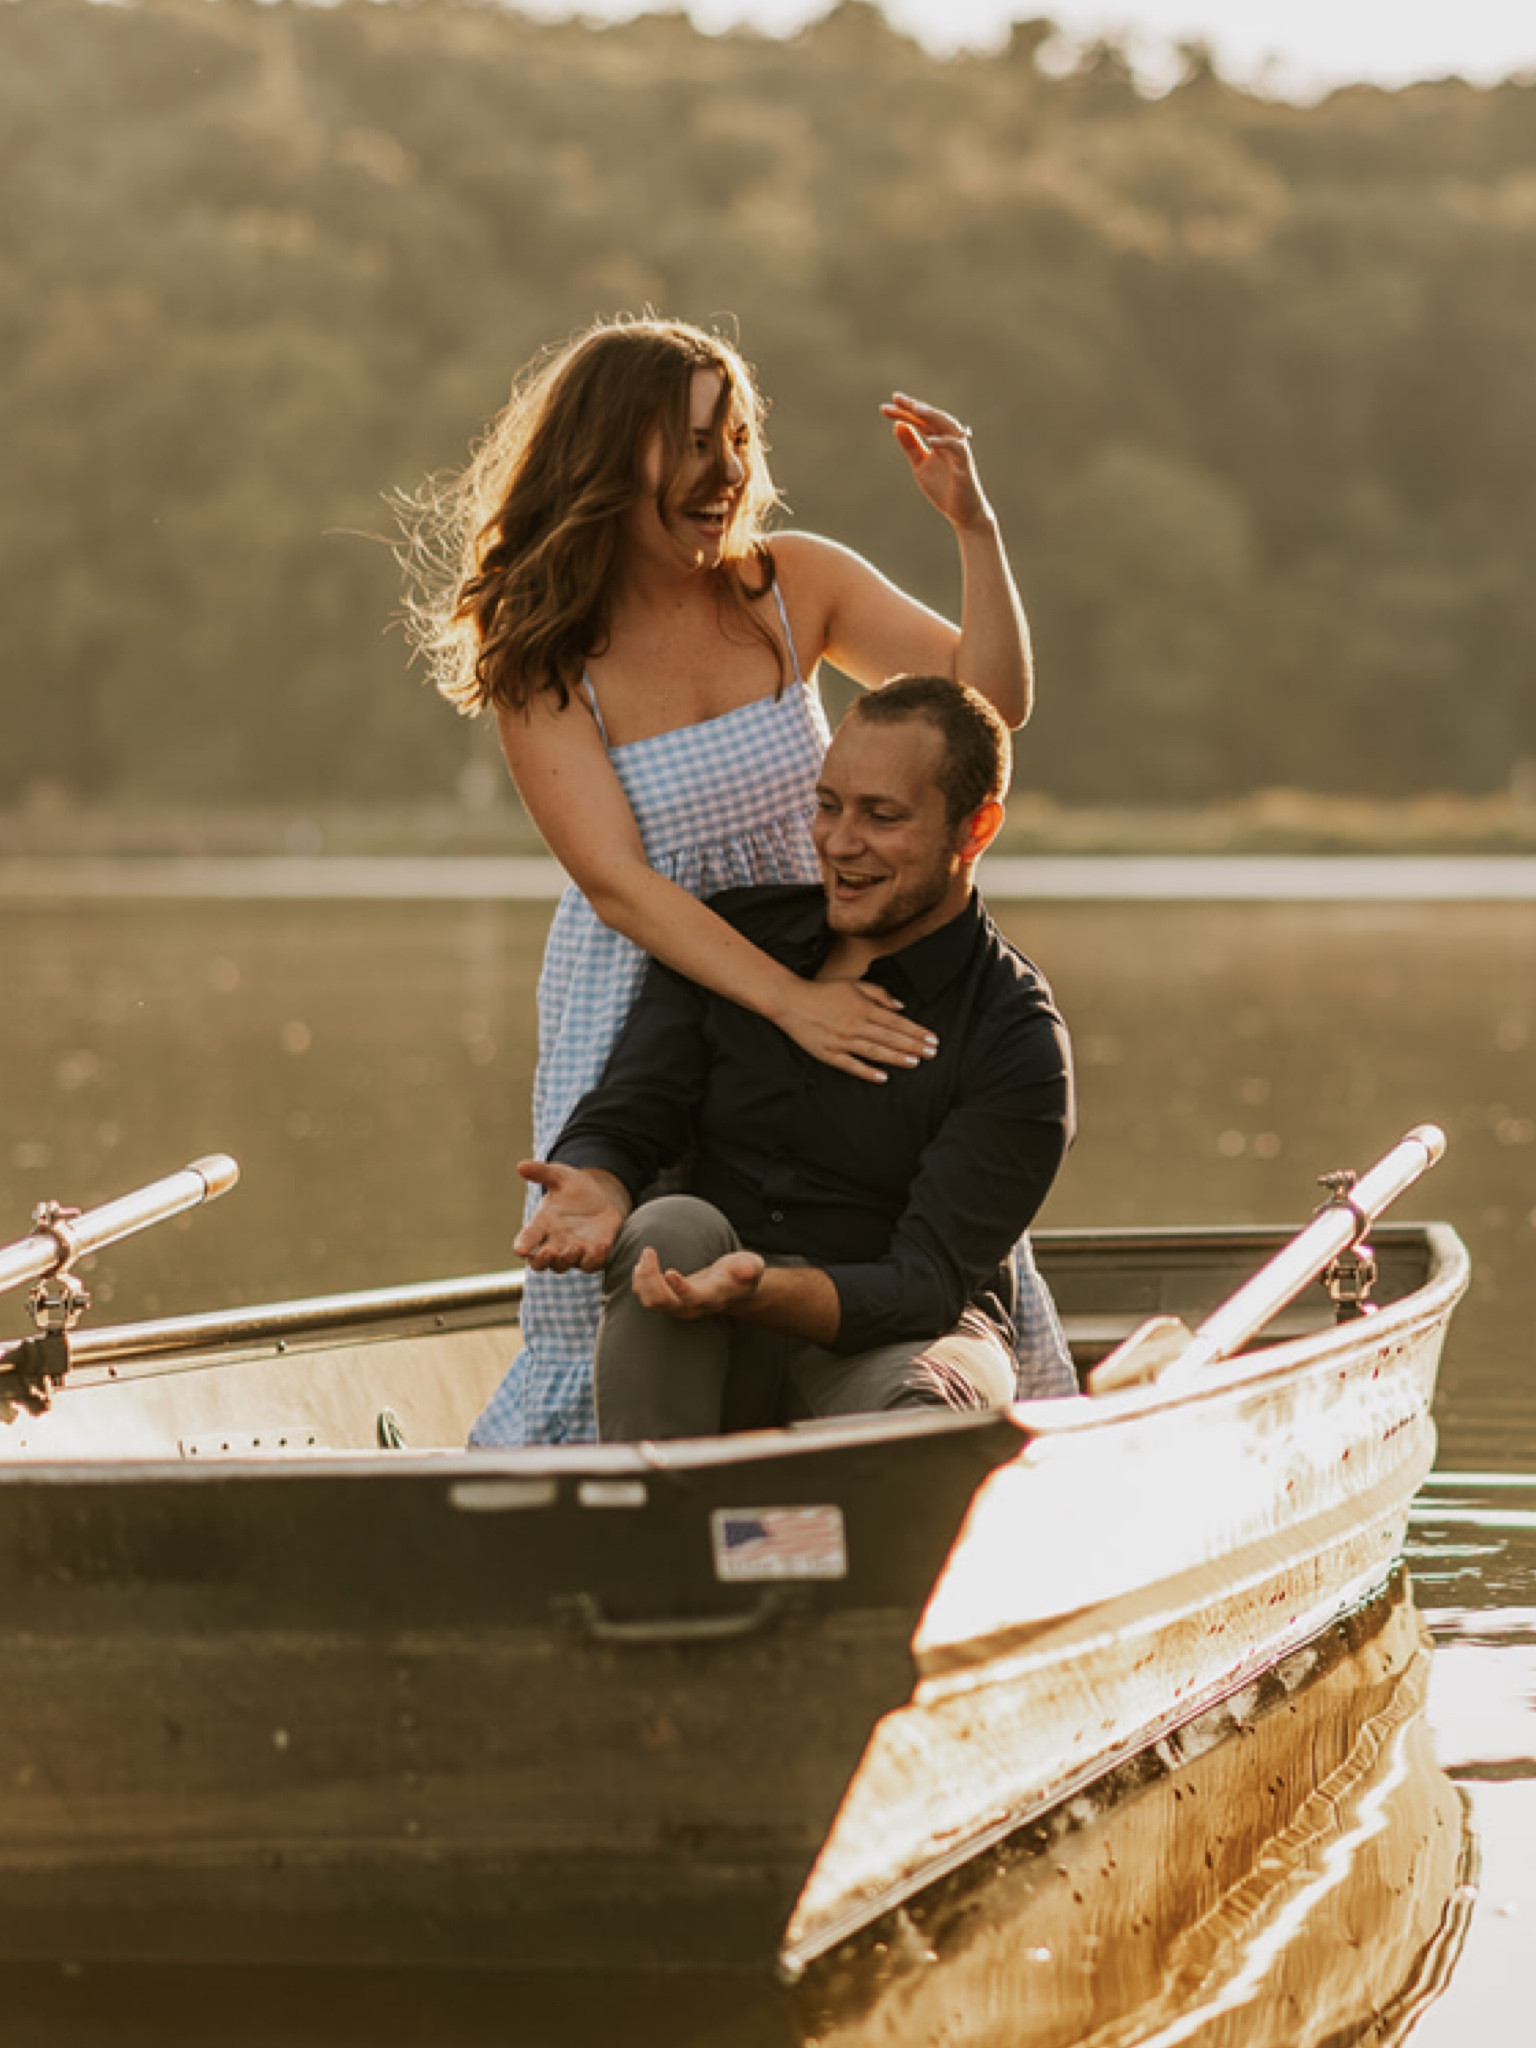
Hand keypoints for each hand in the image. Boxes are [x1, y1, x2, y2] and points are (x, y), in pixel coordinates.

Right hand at [513, 1160, 628, 1271]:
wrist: (603, 1197)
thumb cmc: (575, 1188)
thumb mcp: (560, 1176)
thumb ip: (542, 1172)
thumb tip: (521, 1166)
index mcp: (541, 1225)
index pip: (526, 1239)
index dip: (522, 1246)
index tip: (520, 1250)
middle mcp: (554, 1242)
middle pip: (540, 1262)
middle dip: (543, 1260)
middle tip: (549, 1252)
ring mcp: (573, 1251)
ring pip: (564, 1265)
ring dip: (569, 1259)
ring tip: (577, 1246)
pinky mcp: (594, 1253)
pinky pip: (592, 1263)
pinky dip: (596, 1258)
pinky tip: (602, 1245)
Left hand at [630, 1245, 765, 1320]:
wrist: (733, 1289)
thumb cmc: (742, 1273)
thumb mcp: (752, 1266)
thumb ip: (749, 1267)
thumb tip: (747, 1270)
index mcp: (712, 1297)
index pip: (692, 1299)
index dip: (679, 1288)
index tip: (670, 1272)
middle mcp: (692, 1307)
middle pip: (662, 1303)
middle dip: (650, 1279)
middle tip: (648, 1252)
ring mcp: (678, 1307)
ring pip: (650, 1302)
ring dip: (642, 1279)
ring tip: (647, 1254)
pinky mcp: (667, 1301)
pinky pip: (645, 1297)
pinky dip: (640, 1280)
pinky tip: (643, 1263)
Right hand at [775, 977, 937, 1082]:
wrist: (790, 1001)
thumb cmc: (822, 992)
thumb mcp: (853, 985)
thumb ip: (879, 994)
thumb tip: (901, 1007)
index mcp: (863, 1007)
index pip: (896, 1022)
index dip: (916, 1031)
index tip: (932, 1039)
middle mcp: (855, 1024)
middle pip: (890, 1038)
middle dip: (913, 1045)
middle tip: (932, 1053)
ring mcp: (842, 1041)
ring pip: (875, 1052)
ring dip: (896, 1058)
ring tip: (915, 1062)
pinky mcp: (829, 1053)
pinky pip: (851, 1065)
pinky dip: (868, 1072)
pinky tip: (883, 1077)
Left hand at [881, 393, 991, 531]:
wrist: (962, 513)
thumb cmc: (944, 488)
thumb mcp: (920, 465)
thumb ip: (911, 446)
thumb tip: (898, 425)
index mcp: (938, 440)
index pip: (920, 422)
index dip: (904, 413)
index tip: (885, 408)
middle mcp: (949, 441)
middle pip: (932, 419)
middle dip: (915, 408)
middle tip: (896, 399)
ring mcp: (959, 452)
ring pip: (948, 427)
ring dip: (933, 417)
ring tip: (916, 409)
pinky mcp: (966, 466)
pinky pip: (958, 450)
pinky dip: (945, 443)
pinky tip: (930, 440)